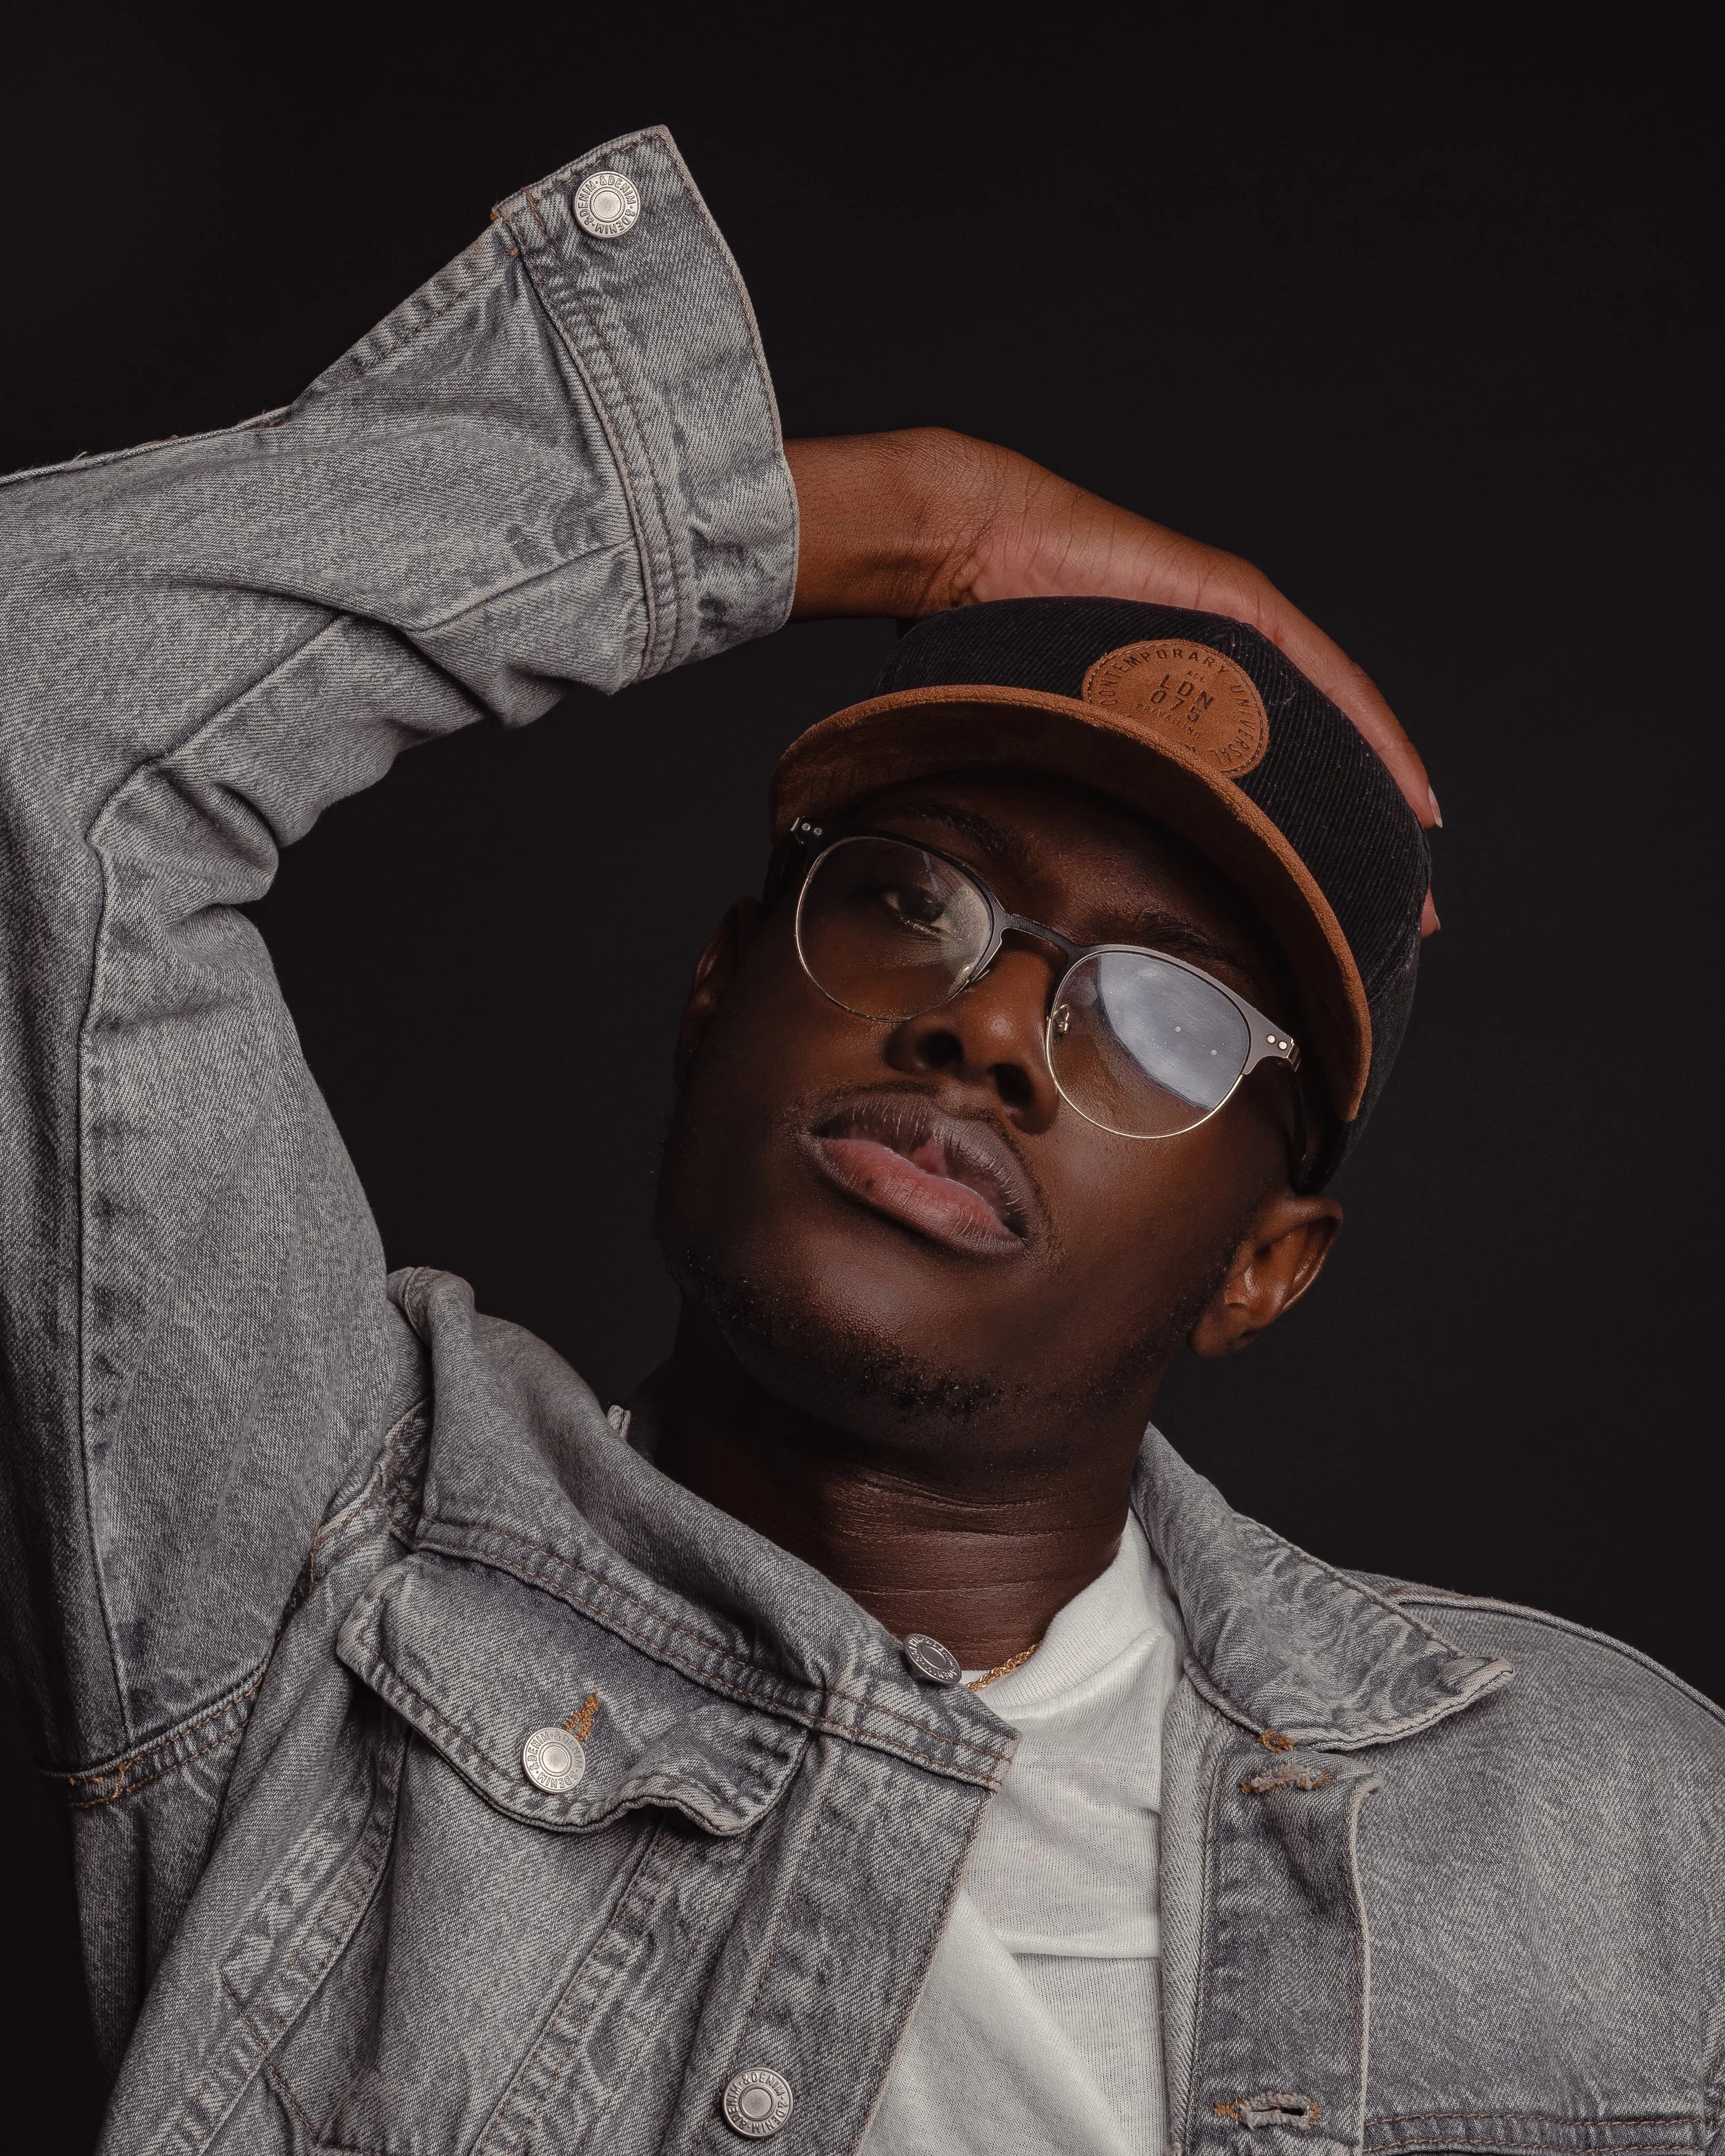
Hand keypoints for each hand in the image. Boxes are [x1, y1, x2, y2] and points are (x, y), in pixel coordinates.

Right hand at [787, 430, 1439, 930]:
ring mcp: (1236, 635)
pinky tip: (1407, 784)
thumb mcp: (1053, 741)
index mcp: (1186, 706)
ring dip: (1383, 787)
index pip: (1269, 781)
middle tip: (1408, 914)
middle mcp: (1223, 670)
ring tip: (1420, 855)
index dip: (1315, 843)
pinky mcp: (1238, 607)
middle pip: (1317, 757)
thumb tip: (1069, 885)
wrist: (970, 548)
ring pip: (1335, 722)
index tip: (1350, 911)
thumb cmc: (985, 643)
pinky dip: (1372, 730)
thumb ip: (1082, 790)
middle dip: (1365, 832)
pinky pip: (1324, 676)